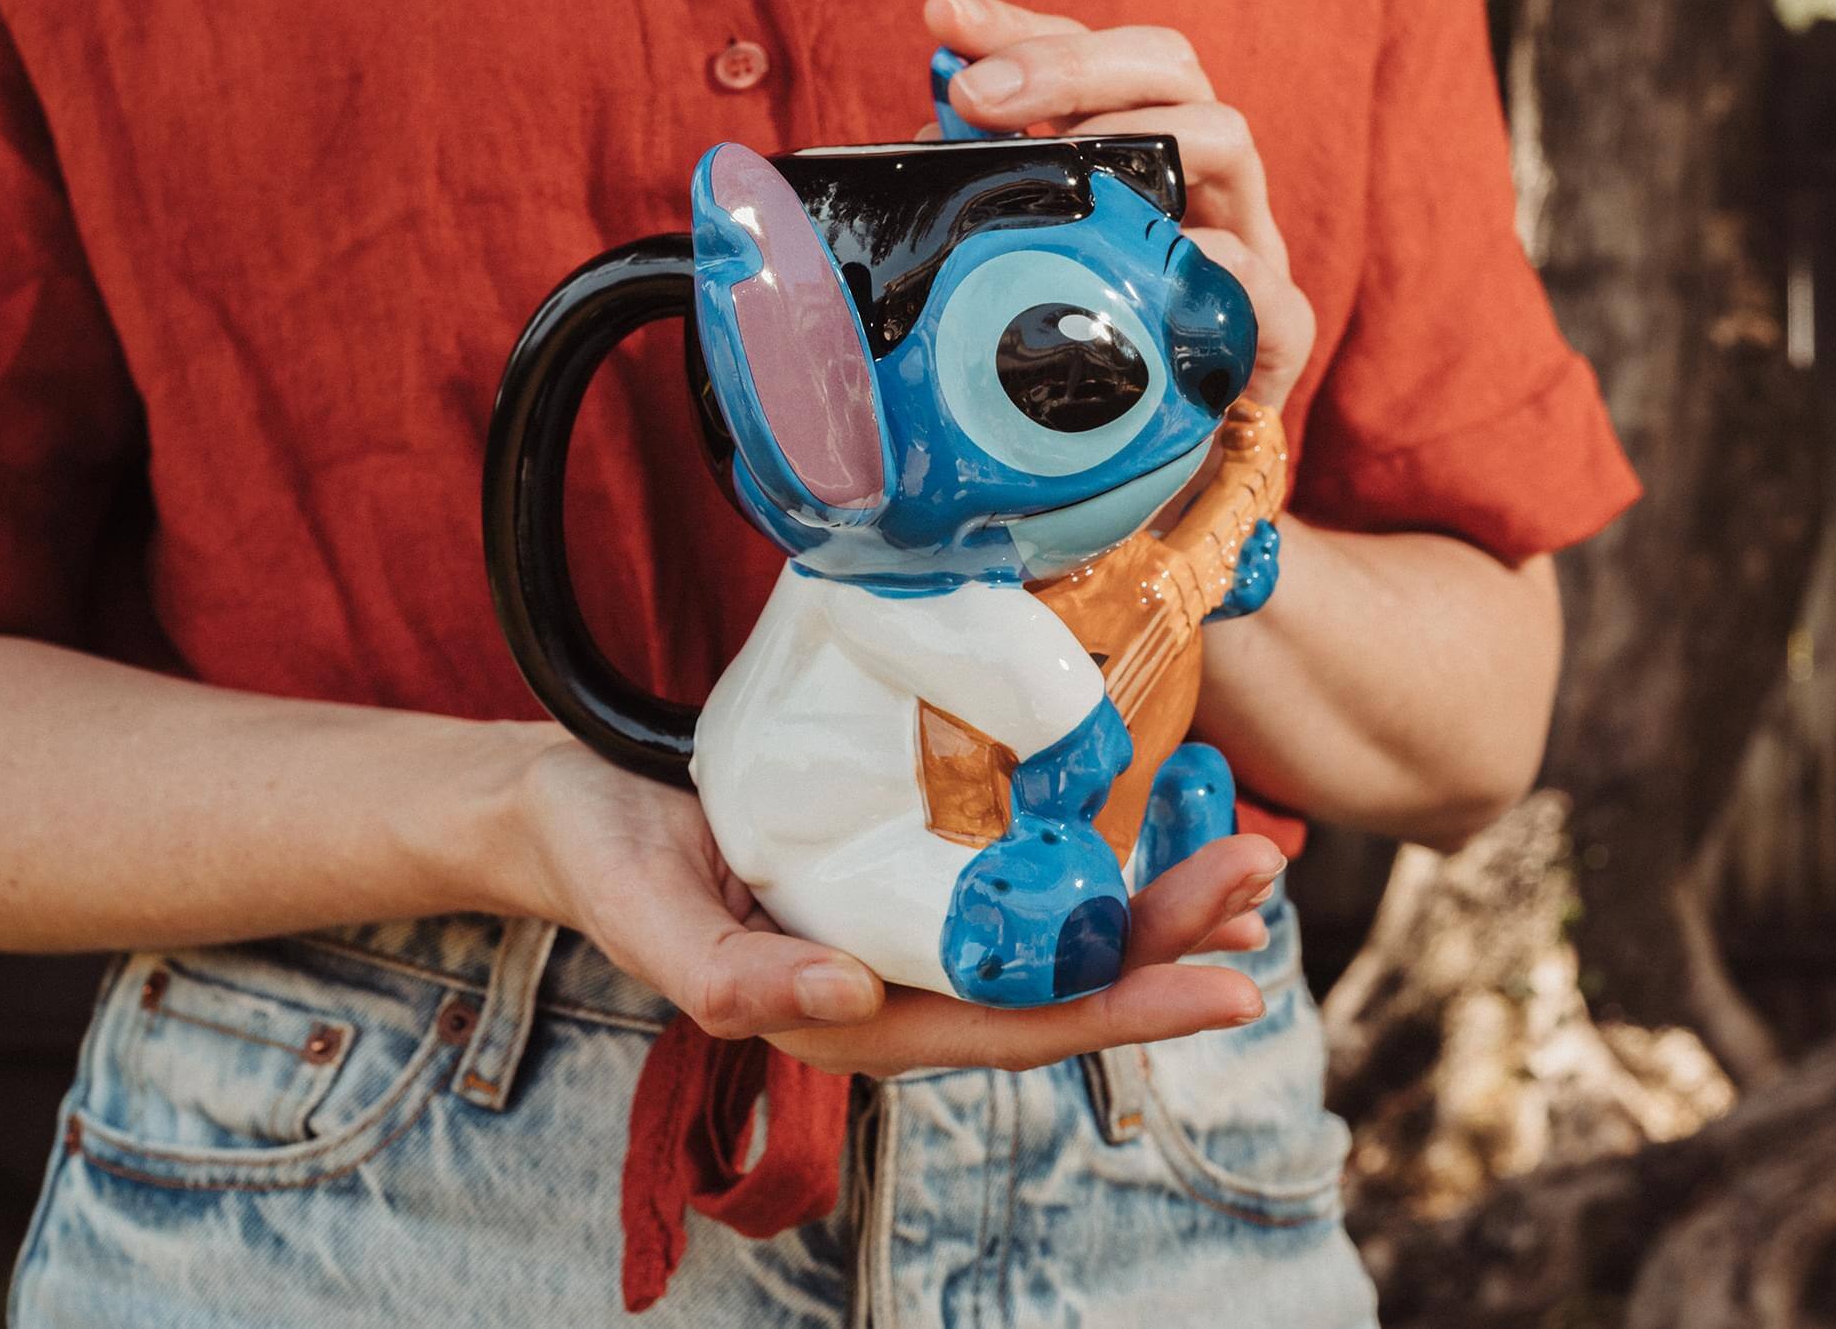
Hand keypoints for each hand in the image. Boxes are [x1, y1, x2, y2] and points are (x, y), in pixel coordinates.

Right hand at [503, 732, 1281, 1075]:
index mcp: (855, 1016)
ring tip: (1240, 865)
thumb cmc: (612, 867)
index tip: (1225, 983)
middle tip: (1255, 882)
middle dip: (1164, 943)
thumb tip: (850, 998)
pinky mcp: (904, 865)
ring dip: (1148, 904)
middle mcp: (900, 981)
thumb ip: (737, 978)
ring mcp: (908, 924)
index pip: (1014, 1026)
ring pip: (1051, 933)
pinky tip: (1144, 821)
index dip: (1125, 1010)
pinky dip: (1088, 855)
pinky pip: (1014, 875)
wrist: (580, 809)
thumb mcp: (653, 922)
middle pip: (1059, 980)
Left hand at [922, 0, 1315, 410]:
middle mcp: (1199, 182)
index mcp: (1138, 154)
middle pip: (1169, 67)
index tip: (942, 13)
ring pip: (1229, 138)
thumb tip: (922, 137)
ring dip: (1138, 131)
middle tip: (978, 93)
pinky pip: (1265, 280)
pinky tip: (1164, 256)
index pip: (1092, 58)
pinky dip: (1218, 260)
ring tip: (1057, 160)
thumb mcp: (1019, 267)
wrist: (1149, 484)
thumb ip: (984, 199)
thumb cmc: (1079, 364)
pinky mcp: (1276, 330)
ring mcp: (1247, 246)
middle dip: (1070, 63)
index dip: (1021, 27)